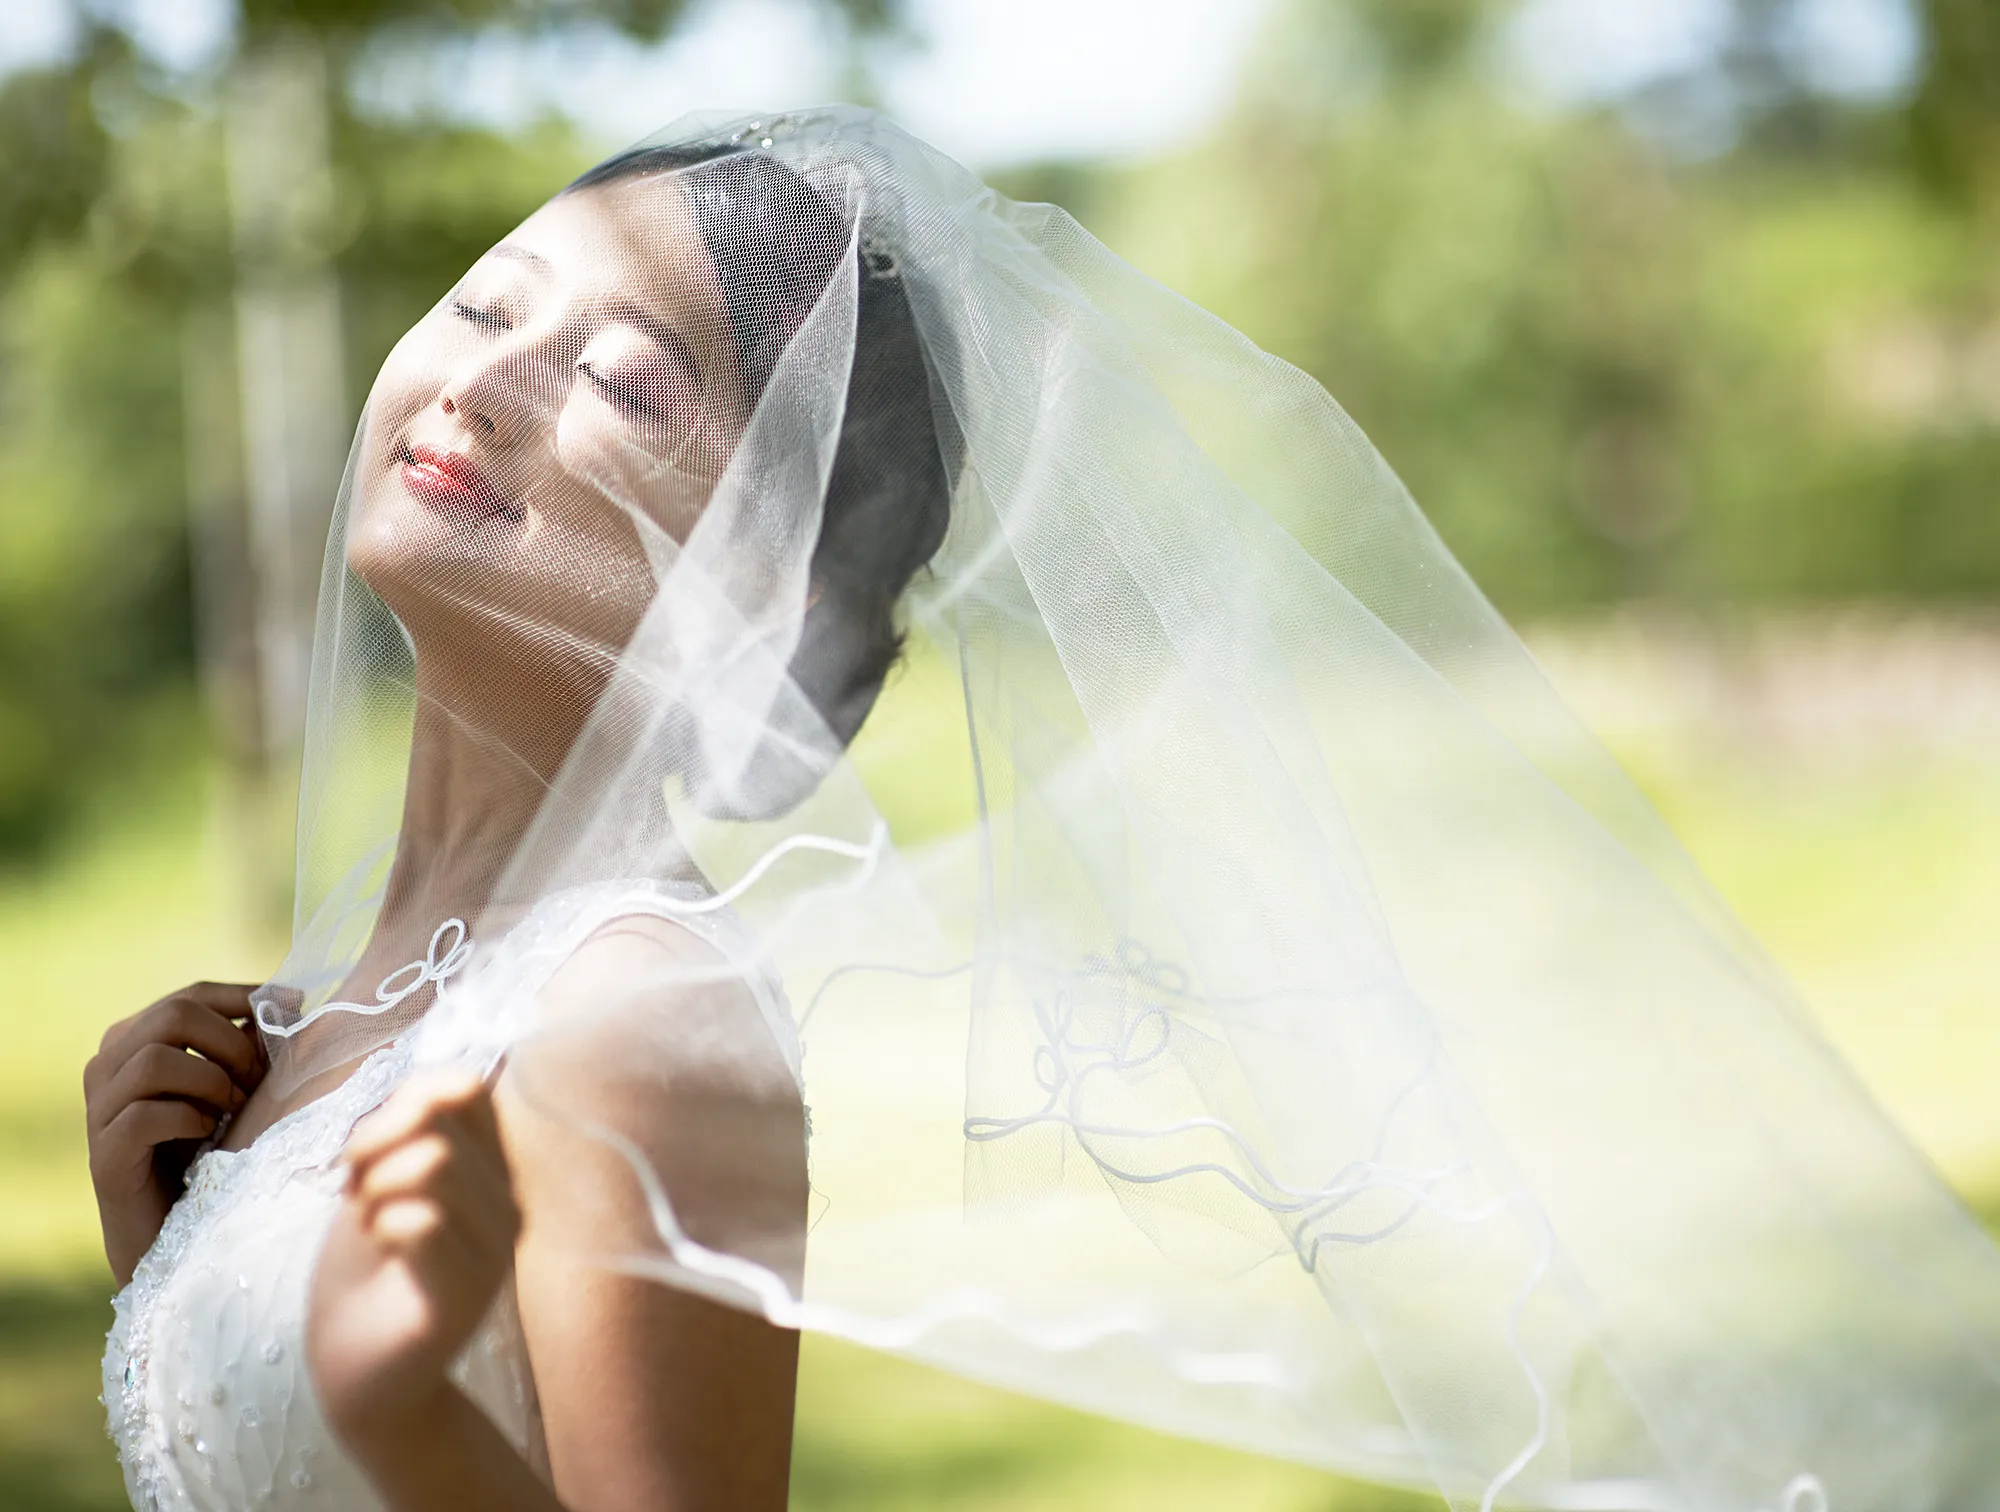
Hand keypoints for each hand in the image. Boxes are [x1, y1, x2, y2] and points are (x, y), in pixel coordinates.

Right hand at [85, 982, 264, 1285]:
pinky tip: (208, 1134)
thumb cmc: (208, 1154)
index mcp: (136, 1040)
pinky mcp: (105, 1155)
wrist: (172, 1234)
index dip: (243, 996)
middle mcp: (108, 1066)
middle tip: (258, 1078)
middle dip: (231, 1042)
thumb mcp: (233, 1090)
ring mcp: (100, 1110)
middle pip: (173, 1015)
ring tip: (234, 1108)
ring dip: (212, 1081)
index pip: (191, 996)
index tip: (292, 1005)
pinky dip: (190, 1118)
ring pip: (154, 1060)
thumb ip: (246, 1048)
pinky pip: (146, 1115)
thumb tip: (286, 1003)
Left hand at [307, 1069, 520, 1456]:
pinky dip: (381, 1225)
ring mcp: (493, 1252)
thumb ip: (408, 1124)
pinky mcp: (463, 1296)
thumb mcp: (377, 1174)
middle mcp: (508, 1203)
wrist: (351, 1365)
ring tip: (370, 1225)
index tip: (368, 1150)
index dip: (405, 1102)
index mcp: (492, 1167)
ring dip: (374, 1190)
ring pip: (433, 1165)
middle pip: (438, 1125)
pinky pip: (423, 1223)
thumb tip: (445, 1084)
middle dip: (372, 1149)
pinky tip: (382, 1253)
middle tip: (358, 1198)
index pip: (466, 1087)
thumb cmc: (366, 1263)